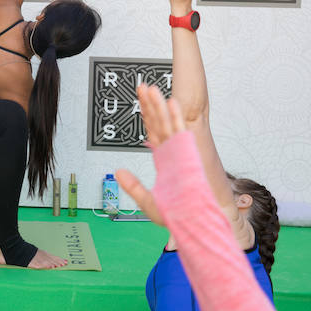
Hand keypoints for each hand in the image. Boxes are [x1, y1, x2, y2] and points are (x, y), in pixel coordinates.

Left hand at [114, 84, 186, 225]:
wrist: (193, 225)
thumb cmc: (176, 216)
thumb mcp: (147, 201)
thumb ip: (133, 185)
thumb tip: (117, 172)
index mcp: (164, 161)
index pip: (153, 133)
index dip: (147, 116)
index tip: (141, 101)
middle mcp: (172, 153)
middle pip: (159, 123)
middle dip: (151, 105)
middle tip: (143, 86)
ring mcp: (180, 153)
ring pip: (167, 124)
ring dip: (160, 105)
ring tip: (152, 87)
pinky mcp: (187, 155)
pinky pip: (180, 132)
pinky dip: (175, 117)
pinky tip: (171, 101)